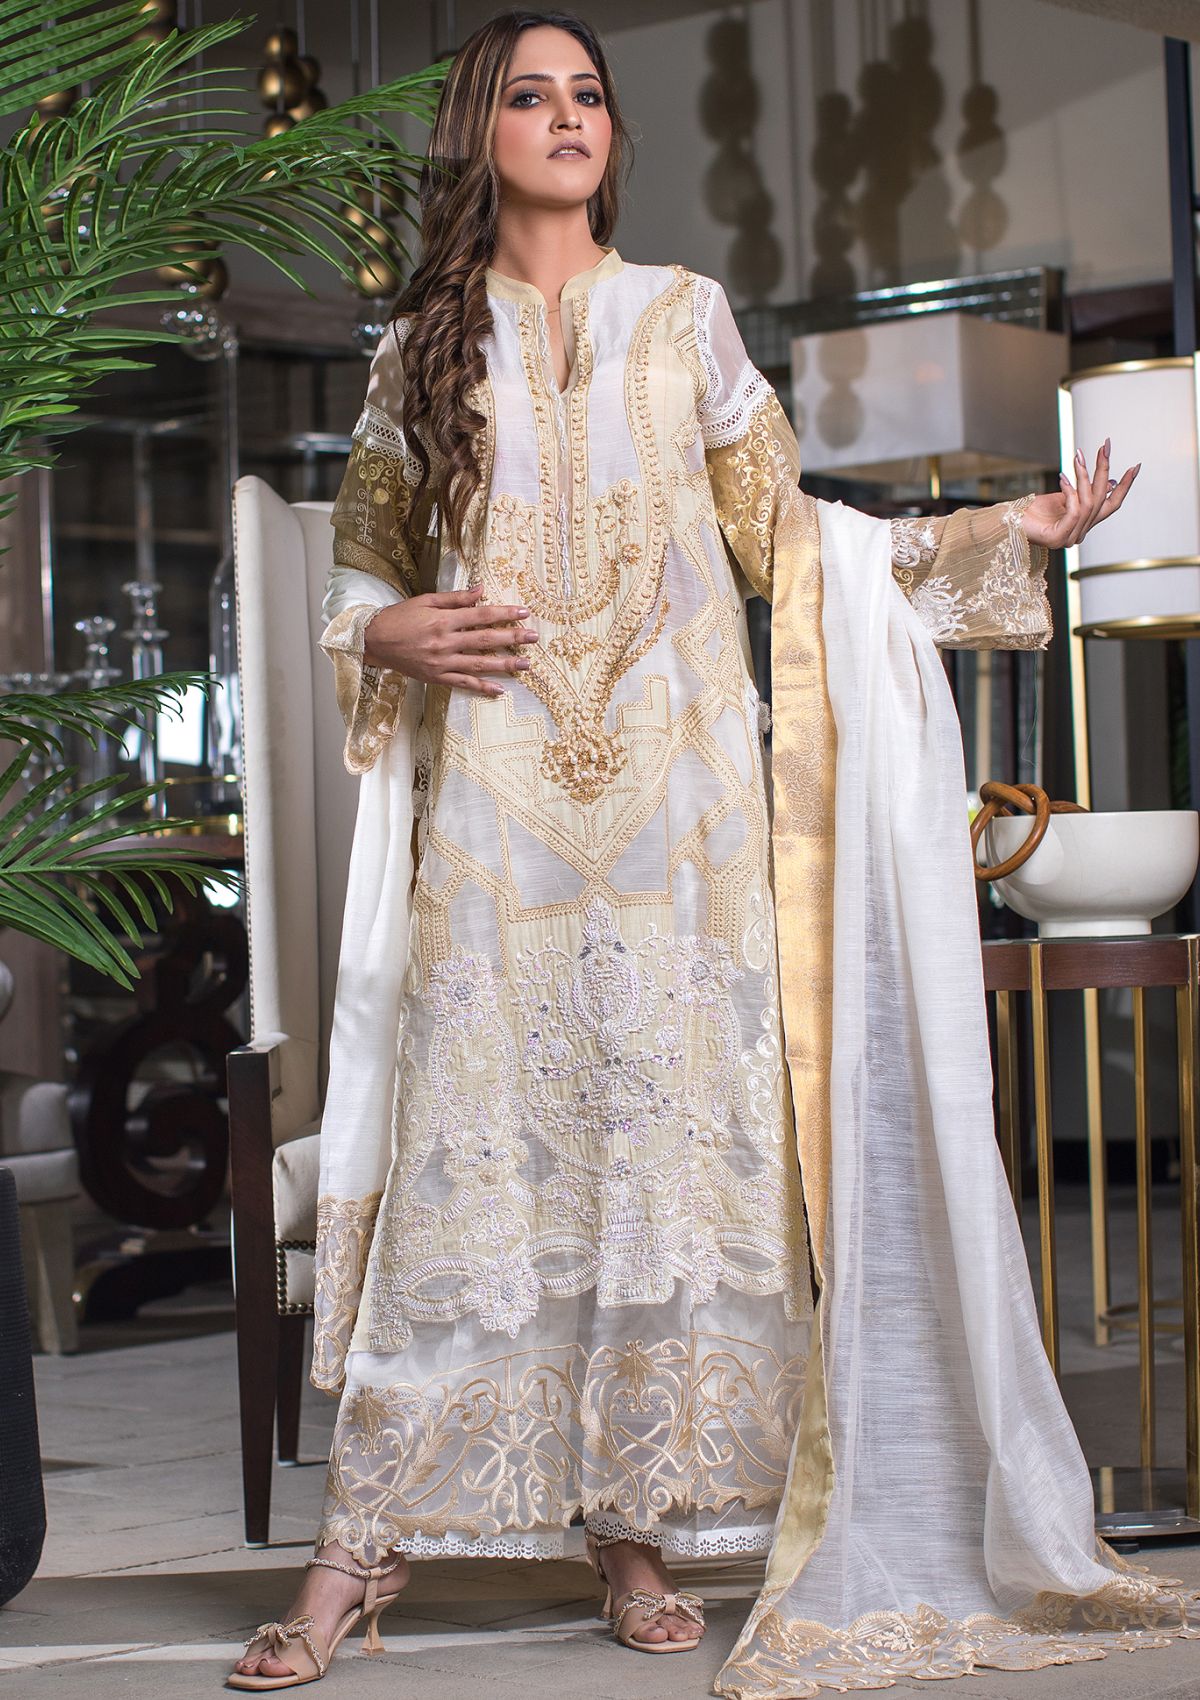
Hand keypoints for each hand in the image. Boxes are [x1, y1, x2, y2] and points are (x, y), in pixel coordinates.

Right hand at [363, 586, 537, 696]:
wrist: (374, 642)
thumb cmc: (399, 617)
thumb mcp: (425, 600)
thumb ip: (455, 598)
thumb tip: (481, 590)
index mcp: (443, 620)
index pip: (481, 616)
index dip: (504, 613)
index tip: (524, 613)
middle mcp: (445, 642)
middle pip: (485, 640)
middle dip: (512, 638)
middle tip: (534, 638)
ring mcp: (441, 663)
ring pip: (479, 664)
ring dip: (504, 664)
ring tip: (526, 664)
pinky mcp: (436, 678)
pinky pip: (463, 683)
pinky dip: (482, 687)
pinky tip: (500, 689)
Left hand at [1020, 439, 1139, 548]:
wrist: (1005, 521)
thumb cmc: (1030, 509)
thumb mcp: (1063, 496)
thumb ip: (1083, 491)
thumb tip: (1109, 480)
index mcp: (1083, 524)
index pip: (1111, 505)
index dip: (1125, 486)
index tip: (1136, 465)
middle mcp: (1080, 533)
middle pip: (1102, 500)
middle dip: (1105, 470)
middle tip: (1105, 446)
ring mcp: (1069, 538)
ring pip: (1089, 503)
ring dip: (1084, 476)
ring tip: (1078, 456)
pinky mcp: (1058, 538)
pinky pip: (1075, 510)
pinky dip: (1071, 491)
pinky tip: (1063, 476)